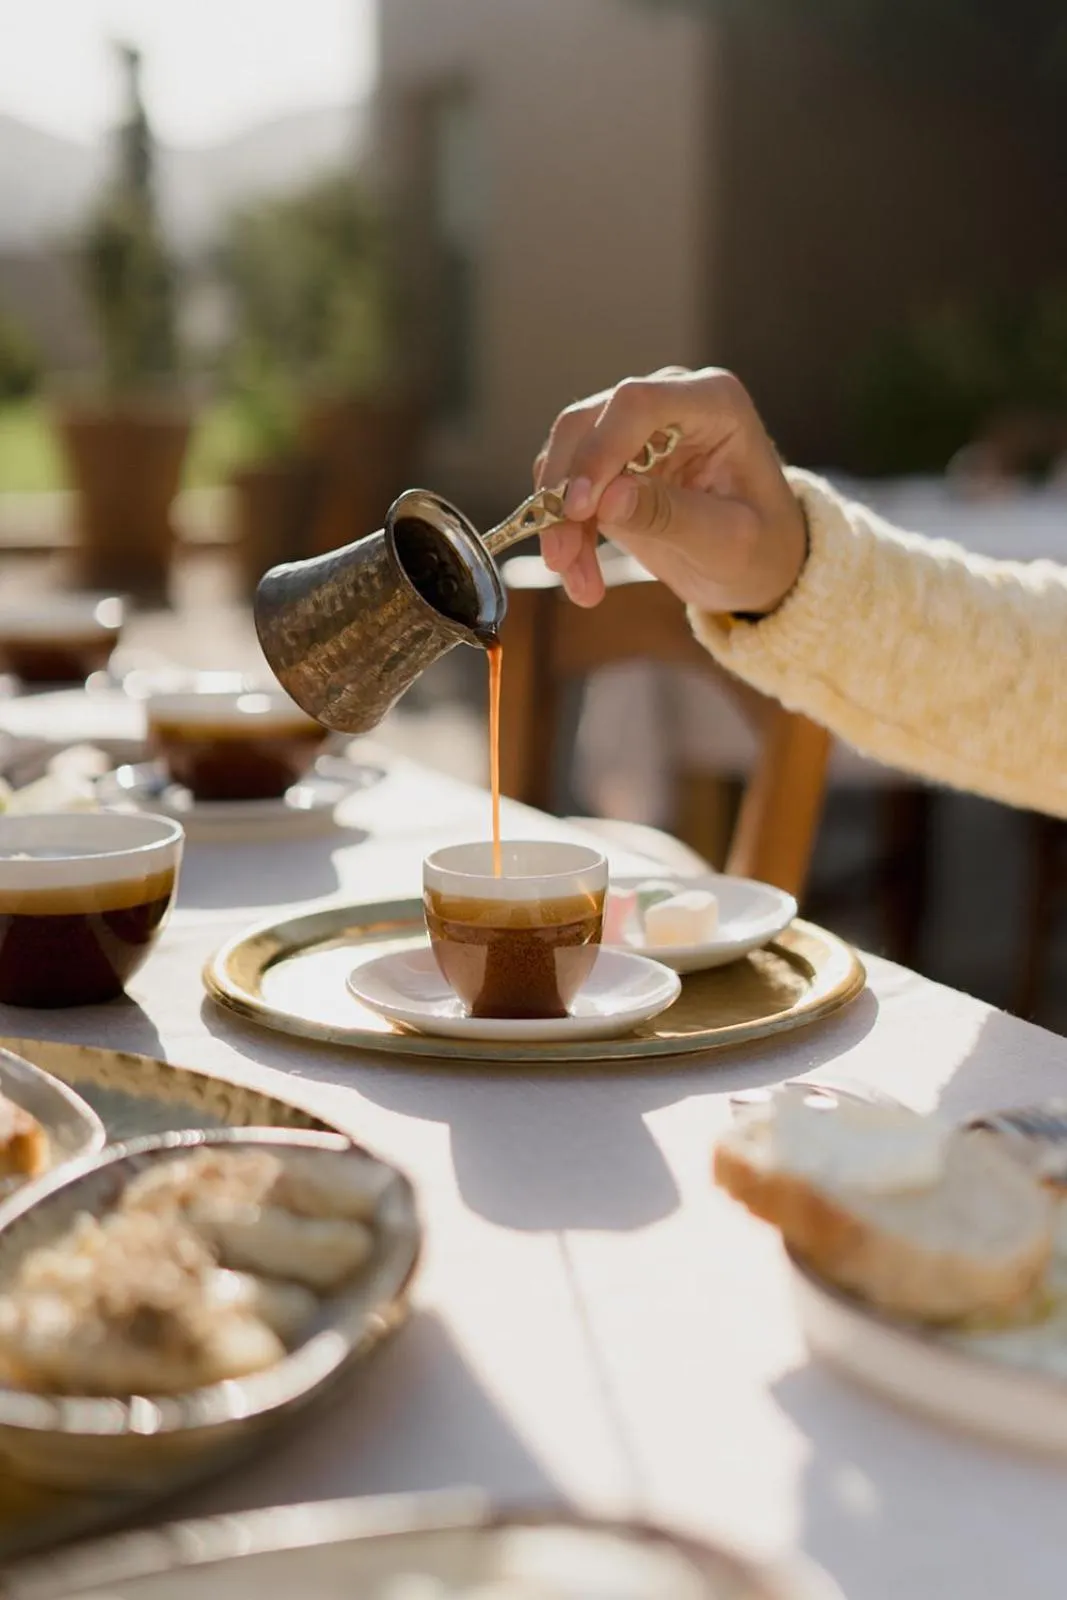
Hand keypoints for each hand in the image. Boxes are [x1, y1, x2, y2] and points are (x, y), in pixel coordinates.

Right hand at [533, 367, 807, 611]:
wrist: (758, 562)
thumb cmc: (762, 546)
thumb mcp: (728, 542)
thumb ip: (671, 516)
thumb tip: (607, 497)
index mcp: (713, 402)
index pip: (637, 404)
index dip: (599, 451)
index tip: (577, 509)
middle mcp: (667, 401)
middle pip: (587, 424)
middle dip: (564, 493)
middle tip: (560, 557)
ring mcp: (633, 429)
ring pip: (565, 457)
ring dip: (558, 521)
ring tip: (577, 581)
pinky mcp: (609, 464)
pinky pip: (565, 489)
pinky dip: (563, 532)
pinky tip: (579, 575)